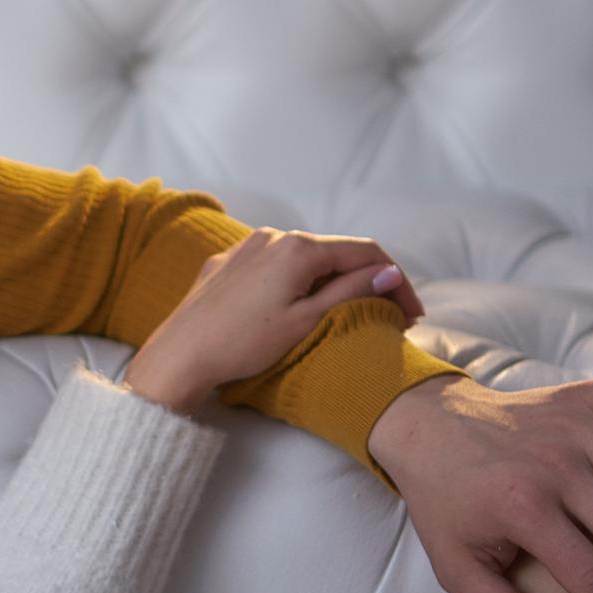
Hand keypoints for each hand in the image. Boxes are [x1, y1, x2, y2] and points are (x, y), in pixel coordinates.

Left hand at [122, 228, 420, 412]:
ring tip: (349, 316)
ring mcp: (246, 247)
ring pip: (304, 260)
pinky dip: (297, 284)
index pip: (365, 252)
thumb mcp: (307, 320)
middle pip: (335, 254)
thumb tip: (389, 272)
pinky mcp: (225, 264)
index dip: (395, 281)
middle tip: (390, 319)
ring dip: (332, 283)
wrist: (180, 356)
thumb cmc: (244, 343)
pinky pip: (273, 267)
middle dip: (366, 283)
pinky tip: (300, 308)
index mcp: (299, 248)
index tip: (412, 315)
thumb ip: (352, 292)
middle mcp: (273, 237)